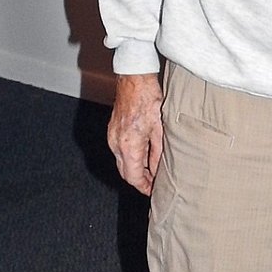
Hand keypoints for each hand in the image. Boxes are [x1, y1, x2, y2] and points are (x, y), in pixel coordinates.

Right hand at [107, 72, 162, 195]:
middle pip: (125, 173)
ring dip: (136, 169)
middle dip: (140, 181)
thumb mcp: (160, 128)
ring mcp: (112, 137)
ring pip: (122, 163)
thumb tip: (158, 171)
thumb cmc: (148, 99)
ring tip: (153, 170)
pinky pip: (120, 152)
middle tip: (155, 184)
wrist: (134, 79)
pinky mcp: (112, 131)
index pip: (133, 177)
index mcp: (129, 145)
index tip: (153, 191)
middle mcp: (116, 144)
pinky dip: (131, 158)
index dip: (143, 187)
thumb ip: (158, 153)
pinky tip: (144, 155)